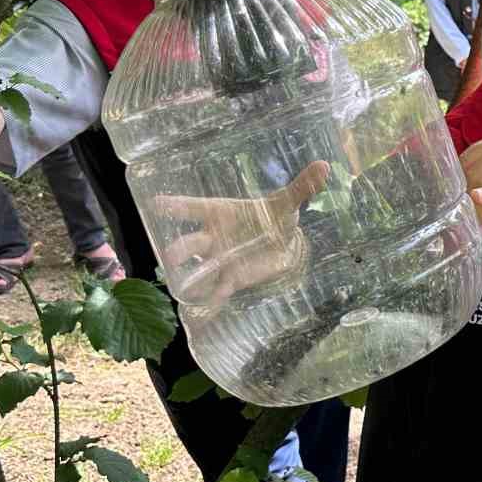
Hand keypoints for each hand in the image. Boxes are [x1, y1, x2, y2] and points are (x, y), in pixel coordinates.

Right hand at [154, 161, 329, 304]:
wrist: (280, 240)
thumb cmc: (272, 216)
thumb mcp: (287, 203)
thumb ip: (302, 186)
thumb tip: (325, 166)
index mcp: (219, 213)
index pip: (193, 207)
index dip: (175, 205)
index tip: (156, 204)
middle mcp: (212, 237)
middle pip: (188, 243)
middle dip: (179, 250)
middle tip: (171, 254)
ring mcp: (218, 260)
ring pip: (196, 269)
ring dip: (188, 278)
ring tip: (180, 286)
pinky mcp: (230, 279)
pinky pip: (215, 293)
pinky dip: (209, 305)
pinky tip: (201, 316)